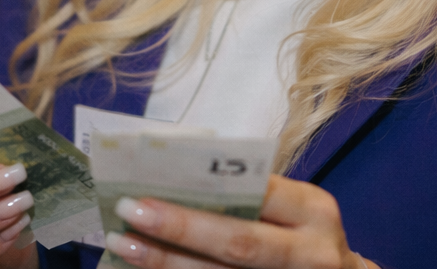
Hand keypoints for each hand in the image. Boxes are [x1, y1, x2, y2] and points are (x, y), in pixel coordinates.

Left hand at [101, 175, 370, 268]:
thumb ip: (252, 195)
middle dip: (180, 228)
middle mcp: (311, 253)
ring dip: (166, 263)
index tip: (154, 178)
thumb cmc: (302, 234)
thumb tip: (173, 175)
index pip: (260, 191)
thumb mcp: (294, 208)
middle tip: (128, 211)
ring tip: (122, 244)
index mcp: (314, 212)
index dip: (207, 186)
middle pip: (240, 243)